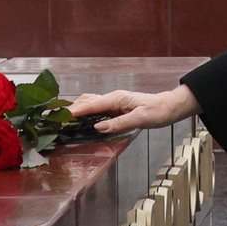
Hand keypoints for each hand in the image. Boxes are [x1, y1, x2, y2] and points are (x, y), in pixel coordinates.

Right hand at [69, 85, 201, 134]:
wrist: (170, 106)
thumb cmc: (158, 112)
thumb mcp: (140, 119)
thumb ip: (119, 123)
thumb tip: (97, 127)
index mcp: (117, 98)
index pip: (91, 105)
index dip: (76, 111)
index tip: (61, 117)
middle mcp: (113, 97)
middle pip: (87, 101)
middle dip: (72, 109)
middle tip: (56, 119)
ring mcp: (114, 101)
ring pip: (91, 102)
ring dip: (77, 109)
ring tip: (64, 119)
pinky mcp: (117, 107)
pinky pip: (97, 107)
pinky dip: (86, 111)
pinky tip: (81, 119)